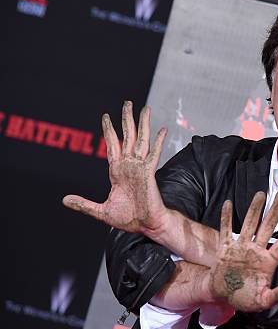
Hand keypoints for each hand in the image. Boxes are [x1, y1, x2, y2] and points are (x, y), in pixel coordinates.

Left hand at [63, 101, 168, 238]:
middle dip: (127, 119)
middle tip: (128, 103)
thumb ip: (83, 204)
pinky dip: (158, 141)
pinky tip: (162, 129)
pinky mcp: (149, 173)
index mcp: (117, 171)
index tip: (106, 116)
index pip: (113, 145)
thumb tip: (64, 200)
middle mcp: (129, 165)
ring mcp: (140, 167)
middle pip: (128, 136)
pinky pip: (154, 153)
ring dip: (142, 124)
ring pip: (141, 140)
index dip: (109, 130)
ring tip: (145, 108)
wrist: (146, 225)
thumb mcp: (100, 211)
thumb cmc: (128, 219)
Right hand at [209, 192, 277, 311]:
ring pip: (249, 224)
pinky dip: (226, 217)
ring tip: (261, 194)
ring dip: (255, 209)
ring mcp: (241, 248)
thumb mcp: (262, 301)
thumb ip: (275, 296)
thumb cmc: (244, 299)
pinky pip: (226, 230)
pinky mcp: (226, 248)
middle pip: (268, 226)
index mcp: (267, 262)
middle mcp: (256, 251)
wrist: (222, 296)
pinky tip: (228, 204)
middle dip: (274, 211)